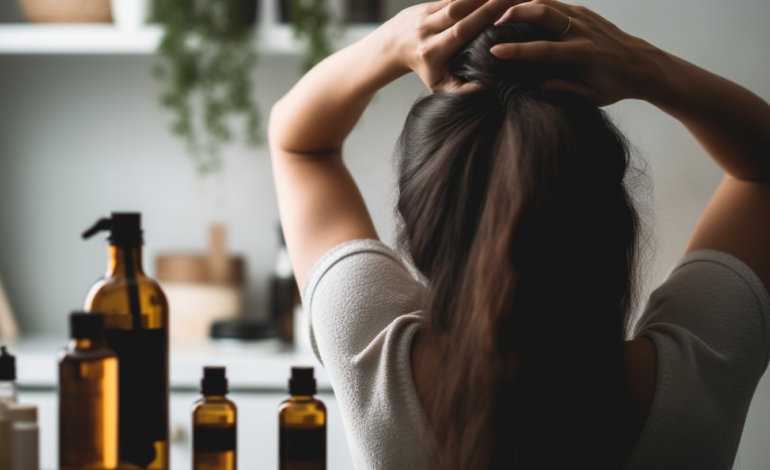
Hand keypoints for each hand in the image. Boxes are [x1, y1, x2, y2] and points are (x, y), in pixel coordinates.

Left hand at [383, 0, 527, 92]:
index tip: (505, 9)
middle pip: (459, 11)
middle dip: (486, 2)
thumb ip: (460, 89)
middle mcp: (428, 29)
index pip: (461, 30)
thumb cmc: (422, 67)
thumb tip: (484, 89)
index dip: (482, 18)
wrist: (393, 46)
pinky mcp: (429, 4)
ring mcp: (427, 14)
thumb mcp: (438, 84)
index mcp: (432, 50)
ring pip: (455, 1)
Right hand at [490, 0, 664, 105]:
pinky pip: (555, 3)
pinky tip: (520, 10)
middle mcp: (583, 31)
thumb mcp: (591, 96)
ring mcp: (584, 17)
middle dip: (515, 13)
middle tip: (494, 23)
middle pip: (544, 12)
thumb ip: (565, 89)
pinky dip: (535, 3)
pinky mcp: (585, 11)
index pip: (543, 50)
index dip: (517, 50)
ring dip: (523, 3)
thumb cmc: (614, 85)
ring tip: (501, 12)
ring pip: (548, 1)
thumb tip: (539, 85)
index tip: (494, 51)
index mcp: (582, 55)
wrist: (642, 64)